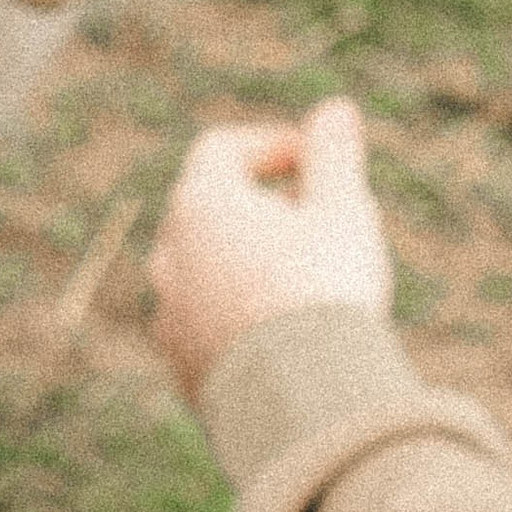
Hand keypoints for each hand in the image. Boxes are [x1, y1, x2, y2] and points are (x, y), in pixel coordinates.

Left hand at [147, 99, 393, 401]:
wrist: (303, 400)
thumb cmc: (324, 289)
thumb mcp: (342, 210)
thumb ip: (334, 155)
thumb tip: (336, 110)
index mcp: (200, 205)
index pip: (221, 149)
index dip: (269, 145)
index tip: (313, 159)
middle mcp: (170, 256)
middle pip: (208, 211)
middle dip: (261, 206)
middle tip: (317, 219)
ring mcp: (170, 316)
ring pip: (204, 272)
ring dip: (246, 264)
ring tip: (304, 279)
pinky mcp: (183, 369)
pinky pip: (207, 327)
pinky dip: (238, 317)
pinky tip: (286, 335)